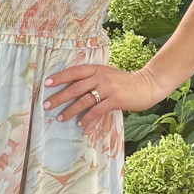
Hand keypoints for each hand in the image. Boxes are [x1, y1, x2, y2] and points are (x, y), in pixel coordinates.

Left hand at [43, 61, 163, 135]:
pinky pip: (97, 111)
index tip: (46, 83)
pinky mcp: (116, 100)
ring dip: (70, 110)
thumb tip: (75, 89)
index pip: (74, 72)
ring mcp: (108, 88)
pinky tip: (81, 124)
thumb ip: (94, 79)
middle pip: (75, 87)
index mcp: (97, 69)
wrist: (147, 85)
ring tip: (60, 118)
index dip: (60, 77)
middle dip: (59, 97)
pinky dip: (88, 118)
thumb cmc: (126, 82)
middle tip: (46, 105)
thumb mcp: (109, 75)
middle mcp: (101, 77)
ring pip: (84, 100)